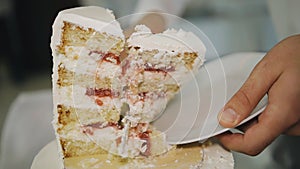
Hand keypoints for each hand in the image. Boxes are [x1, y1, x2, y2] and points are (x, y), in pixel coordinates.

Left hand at [217, 35, 299, 154]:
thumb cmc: (297, 55)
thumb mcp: (265, 72)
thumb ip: (245, 98)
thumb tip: (226, 118)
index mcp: (284, 113)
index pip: (252, 144)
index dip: (230, 141)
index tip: (217, 133)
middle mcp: (294, 124)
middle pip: (257, 137)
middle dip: (239, 124)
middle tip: (231, 106)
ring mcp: (299, 123)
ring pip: (267, 129)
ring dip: (253, 117)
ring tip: (255, 95)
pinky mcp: (299, 118)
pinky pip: (277, 123)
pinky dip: (265, 113)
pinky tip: (266, 96)